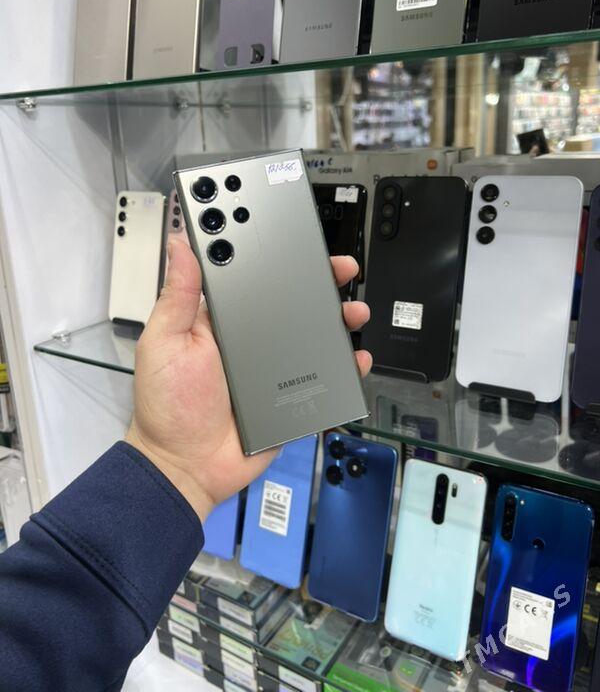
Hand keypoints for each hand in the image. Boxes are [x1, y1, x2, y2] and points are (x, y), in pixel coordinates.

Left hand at [126, 238, 371, 521]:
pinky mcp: (292, 397)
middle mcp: (253, 339)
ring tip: (354, 312)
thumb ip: (177, 295)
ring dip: (340, 320)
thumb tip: (180, 244)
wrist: (185, 466)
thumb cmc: (167, 404)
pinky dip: (345, 367)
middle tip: (343, 270)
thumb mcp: (164, 342)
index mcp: (224, 320)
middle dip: (322, 284)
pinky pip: (325, 378)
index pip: (256, 279)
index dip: (278, 258)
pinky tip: (356, 358)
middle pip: (294, 304)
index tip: (299, 240)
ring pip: (315, 337)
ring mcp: (276, 369)